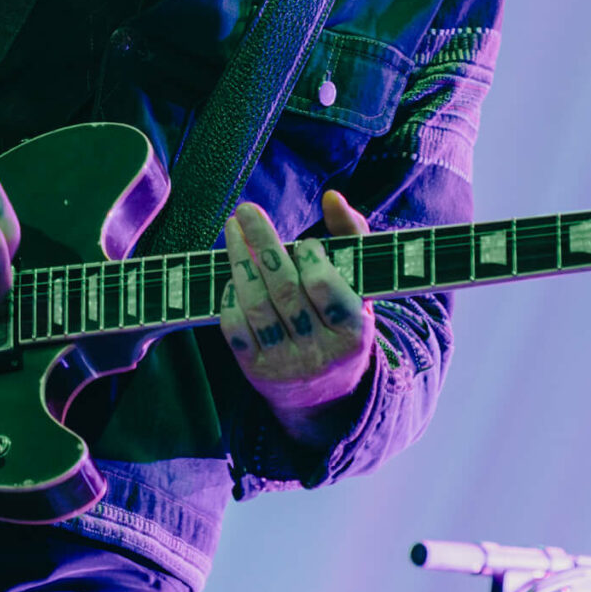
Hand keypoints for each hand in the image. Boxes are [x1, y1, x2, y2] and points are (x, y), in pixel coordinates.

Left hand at [219, 191, 375, 440]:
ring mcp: (285, 364)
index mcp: (352, 332)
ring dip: (239, 263)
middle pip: (284, 290)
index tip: (306, 244)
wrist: (327, 394)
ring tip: (232, 231)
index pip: (324, 286)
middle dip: (262, 244)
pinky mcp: (256, 371)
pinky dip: (230, 297)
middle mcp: (319, 352)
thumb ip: (351, 236)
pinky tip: (233, 276)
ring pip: (256, 307)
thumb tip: (333, 197)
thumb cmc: (343, 321)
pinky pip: (235, 329)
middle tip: (246, 210)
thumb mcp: (360, 285)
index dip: (310, 257)